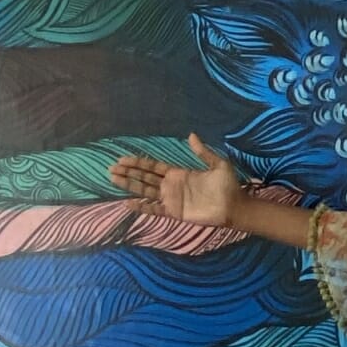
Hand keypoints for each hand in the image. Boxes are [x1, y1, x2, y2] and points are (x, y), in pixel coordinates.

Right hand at [109, 134, 241, 227]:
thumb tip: (191, 135)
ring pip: (145, 191)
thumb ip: (203, 152)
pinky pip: (155, 209)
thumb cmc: (227, 186)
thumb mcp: (217, 164)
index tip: (122, 159)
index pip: (153, 167)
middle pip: (144, 177)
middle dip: (128, 172)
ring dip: (129, 186)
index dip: (138, 163)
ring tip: (114, 179)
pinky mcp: (175, 212)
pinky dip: (142, 207)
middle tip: (111, 168)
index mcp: (179, 173)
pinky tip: (128, 204)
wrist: (234, 206)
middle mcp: (172, 185)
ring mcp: (172, 199)